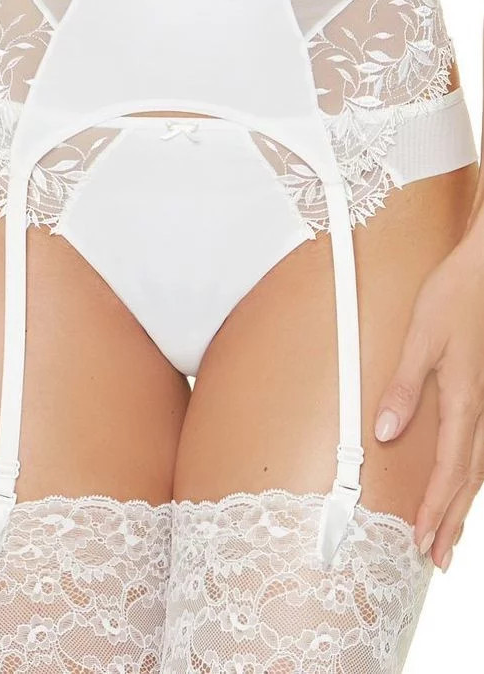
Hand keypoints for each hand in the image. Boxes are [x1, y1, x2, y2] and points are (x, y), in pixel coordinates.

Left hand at [374, 234, 483, 570]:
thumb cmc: (455, 299)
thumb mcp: (422, 339)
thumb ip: (403, 387)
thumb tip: (384, 432)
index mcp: (464, 402)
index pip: (448, 470)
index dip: (433, 508)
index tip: (419, 540)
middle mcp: (482, 410)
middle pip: (468, 480)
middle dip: (451, 521)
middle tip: (437, 558)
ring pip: (479, 469)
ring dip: (463, 505)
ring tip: (451, 536)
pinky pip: (482, 449)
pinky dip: (472, 477)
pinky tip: (465, 485)